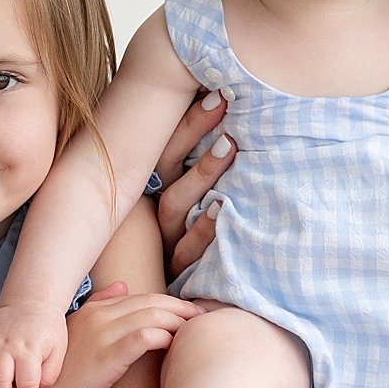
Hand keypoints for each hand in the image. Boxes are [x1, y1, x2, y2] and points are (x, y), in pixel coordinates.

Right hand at [39, 280, 198, 387]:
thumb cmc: (62, 368)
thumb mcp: (78, 330)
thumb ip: (99, 305)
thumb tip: (123, 285)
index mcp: (96, 309)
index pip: (140, 297)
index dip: (167, 301)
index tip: (187, 310)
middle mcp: (100, 316)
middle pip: (150, 302)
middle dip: (179, 307)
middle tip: (200, 315)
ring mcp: (103, 334)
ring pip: (151, 316)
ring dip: (177, 320)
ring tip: (194, 328)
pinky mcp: (107, 355)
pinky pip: (143, 337)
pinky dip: (163, 336)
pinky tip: (174, 342)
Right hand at [151, 88, 238, 276]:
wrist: (189, 299)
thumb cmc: (208, 232)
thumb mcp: (206, 188)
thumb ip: (211, 152)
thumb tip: (232, 100)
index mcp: (159, 181)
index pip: (165, 141)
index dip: (188, 116)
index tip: (215, 88)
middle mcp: (156, 205)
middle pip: (168, 162)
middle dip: (194, 129)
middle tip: (223, 100)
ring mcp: (167, 237)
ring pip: (175, 201)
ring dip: (203, 171)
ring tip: (229, 145)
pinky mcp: (179, 268)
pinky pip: (188, 251)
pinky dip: (204, 230)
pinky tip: (222, 210)